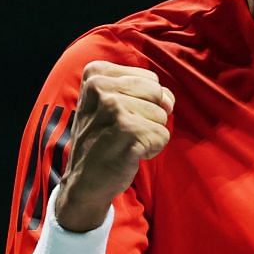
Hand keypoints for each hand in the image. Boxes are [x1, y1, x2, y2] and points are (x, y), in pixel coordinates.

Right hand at [54, 61, 174, 230]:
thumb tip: (169, 102)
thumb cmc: (103, 139)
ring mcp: (113, 108)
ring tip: (125, 142)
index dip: (144, 102)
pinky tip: (129, 154)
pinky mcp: (126, 131)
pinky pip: (162, 136)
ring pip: (161, 115)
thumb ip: (147, 92)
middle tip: (124, 131)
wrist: (84, 180)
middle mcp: (100, 86)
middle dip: (150, 116)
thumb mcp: (115, 104)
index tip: (120, 116)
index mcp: (96, 74)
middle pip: (158, 93)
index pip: (149, 78)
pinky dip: (152, 149)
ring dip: (150, 134)